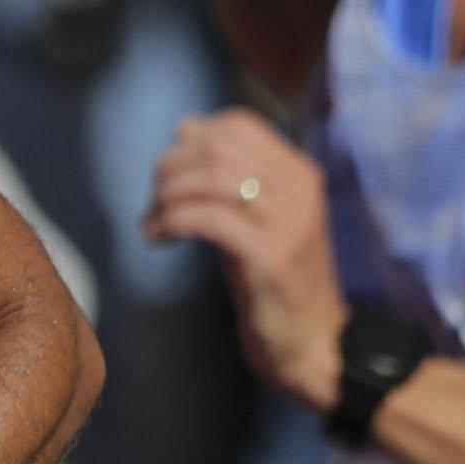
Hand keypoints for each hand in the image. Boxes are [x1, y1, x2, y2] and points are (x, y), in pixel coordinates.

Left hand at [146, 110, 343, 406]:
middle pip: (217, 148)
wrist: (312, 339)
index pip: (237, 124)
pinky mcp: (270, 255)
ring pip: (209, 180)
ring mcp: (288, 220)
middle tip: (154, 199)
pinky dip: (172, 222)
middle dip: (172, 168)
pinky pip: (207, 219)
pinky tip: (157, 238)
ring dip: (166, 197)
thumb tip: (185, 125)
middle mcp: (299, 188)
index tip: (170, 171)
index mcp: (299, 172)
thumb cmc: (273, 278)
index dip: (193, 138)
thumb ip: (226, 173)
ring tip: (152, 222)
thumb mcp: (254, 215)